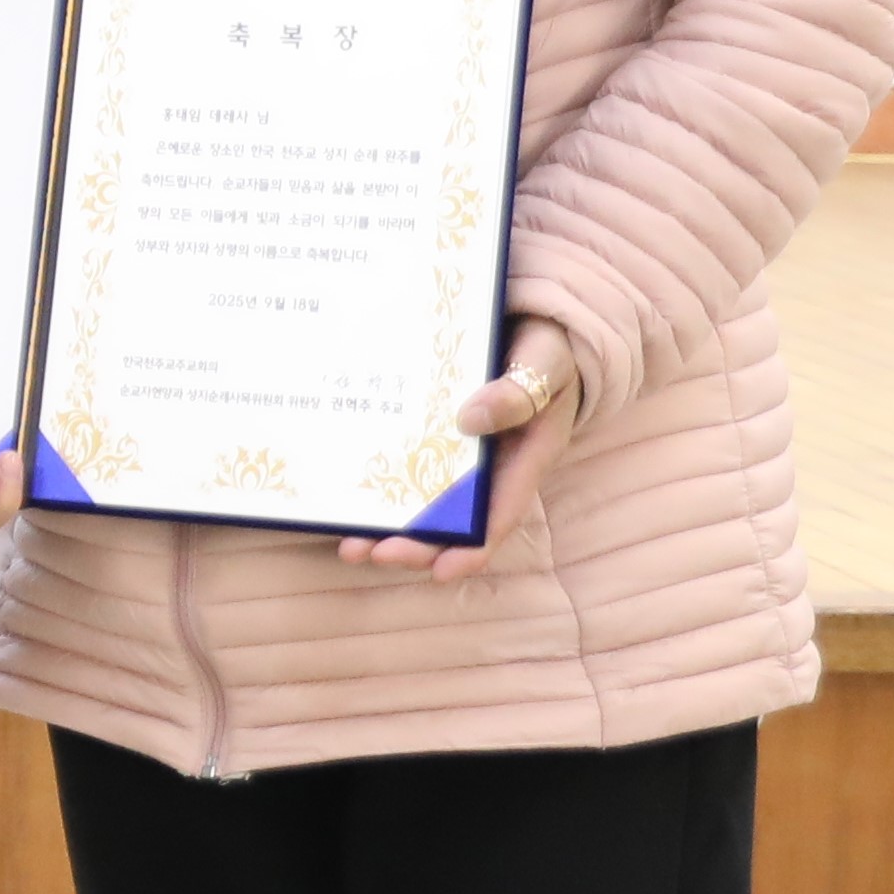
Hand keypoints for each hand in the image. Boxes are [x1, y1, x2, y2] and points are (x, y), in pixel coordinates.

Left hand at [336, 318, 584, 580]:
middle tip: (370, 553)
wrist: (531, 321)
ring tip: (349, 545)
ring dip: (390, 527)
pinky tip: (345, 498)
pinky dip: (380, 487)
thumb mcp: (544, 363)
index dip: (473, 547)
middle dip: (415, 545)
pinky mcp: (432, 435)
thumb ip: (519, 391)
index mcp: (525, 459)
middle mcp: (490, 467)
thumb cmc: (547, 346)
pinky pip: (405, 468)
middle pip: (454, 521)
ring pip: (424, 502)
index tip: (442, 572)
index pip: (500, 515)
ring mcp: (459, 454)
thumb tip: (472, 419)